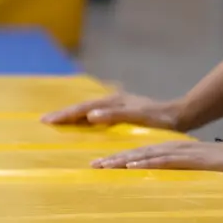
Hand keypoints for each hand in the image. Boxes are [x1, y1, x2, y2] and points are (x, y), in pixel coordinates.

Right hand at [42, 92, 184, 131]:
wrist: (179, 116)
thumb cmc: (160, 118)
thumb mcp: (139, 117)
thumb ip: (115, 116)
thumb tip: (91, 116)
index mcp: (112, 101)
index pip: (82, 108)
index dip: (65, 115)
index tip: (47, 120)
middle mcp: (110, 101)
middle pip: (81, 107)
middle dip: (62, 113)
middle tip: (43, 120)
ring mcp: (115, 105)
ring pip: (87, 109)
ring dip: (71, 115)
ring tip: (56, 120)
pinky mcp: (119, 111)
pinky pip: (94, 114)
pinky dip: (82, 117)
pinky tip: (80, 122)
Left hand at [92, 140, 222, 170]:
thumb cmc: (220, 163)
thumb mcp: (195, 169)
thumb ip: (177, 173)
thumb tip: (161, 182)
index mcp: (172, 150)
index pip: (141, 154)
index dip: (120, 158)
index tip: (101, 165)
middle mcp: (173, 148)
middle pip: (139, 153)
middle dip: (115, 158)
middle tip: (93, 165)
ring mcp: (182, 152)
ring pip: (147, 155)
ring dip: (124, 160)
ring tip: (105, 166)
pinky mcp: (192, 159)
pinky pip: (166, 161)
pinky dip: (147, 163)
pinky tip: (132, 167)